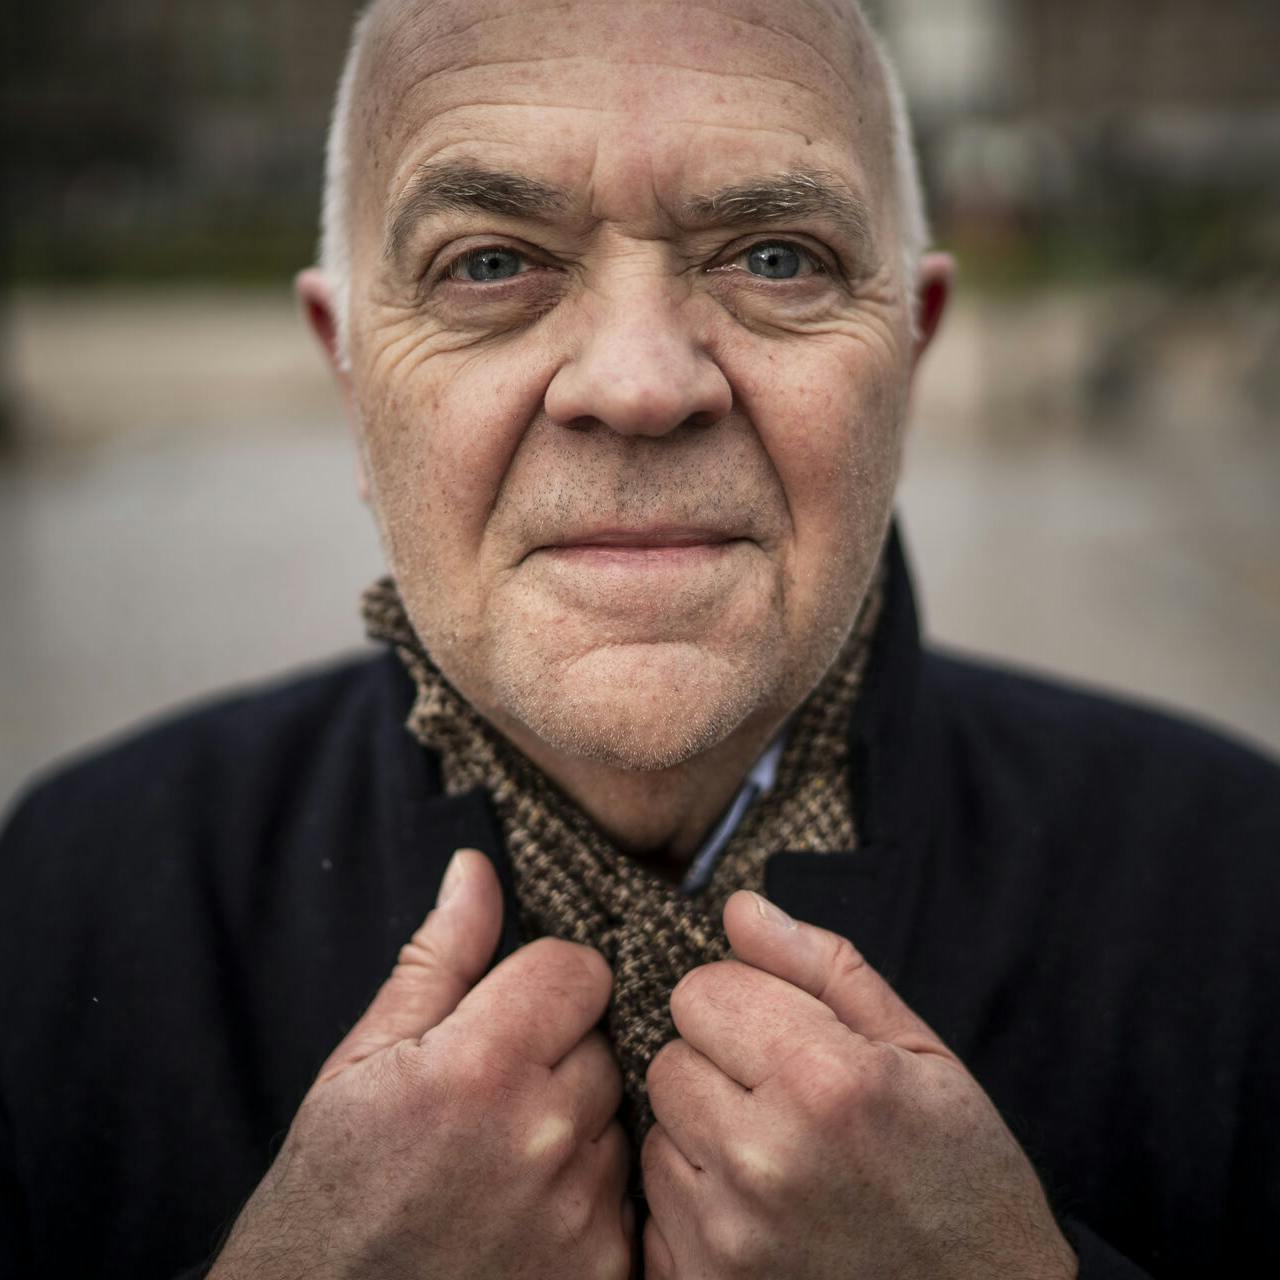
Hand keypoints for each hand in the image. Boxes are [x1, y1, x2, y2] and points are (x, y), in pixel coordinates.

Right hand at [211, 848, 632, 1279]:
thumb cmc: (328, 1194)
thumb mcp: (362, 1062)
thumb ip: (437, 959)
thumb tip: (477, 869)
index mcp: (480, 1066)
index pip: (579, 970)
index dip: (543, 982)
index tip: (509, 1012)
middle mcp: (542, 1136)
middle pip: (602, 1042)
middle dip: (556, 1053)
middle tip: (491, 1099)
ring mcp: (579, 1213)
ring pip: (616, 1118)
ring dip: (574, 1126)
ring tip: (501, 1161)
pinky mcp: (601, 1272)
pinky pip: (624, 1194)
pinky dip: (585, 1195)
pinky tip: (524, 1213)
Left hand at [642, 891, 1076, 1278]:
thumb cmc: (962, 1179)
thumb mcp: (921, 1052)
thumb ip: (822, 967)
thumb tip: (739, 908)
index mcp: (825, 1080)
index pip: (701, 990)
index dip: (744, 1002)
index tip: (787, 1035)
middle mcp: (766, 1158)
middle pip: (669, 1057)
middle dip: (719, 1064)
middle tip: (787, 1101)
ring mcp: (730, 1236)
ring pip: (658, 1129)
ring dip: (703, 1133)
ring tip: (779, 1159)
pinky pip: (656, 1207)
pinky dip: (697, 1200)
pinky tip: (762, 1212)